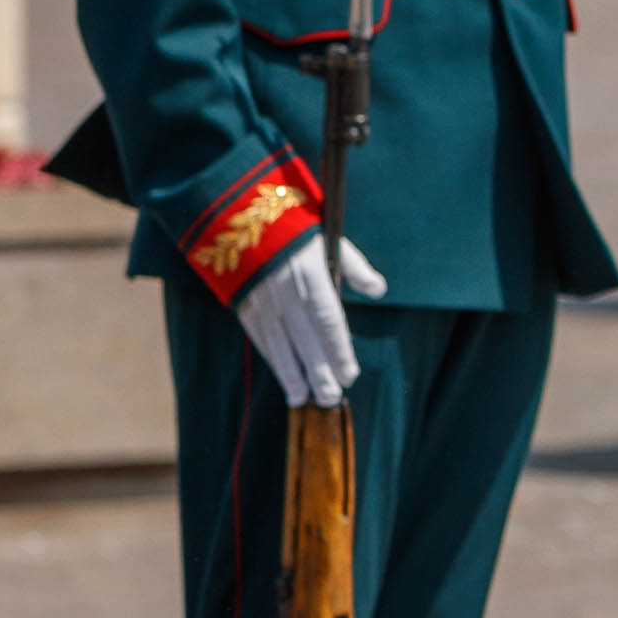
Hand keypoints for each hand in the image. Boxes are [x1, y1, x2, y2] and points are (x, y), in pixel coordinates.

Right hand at [231, 231, 387, 407]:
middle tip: (331, 399)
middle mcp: (287, 294)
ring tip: (303, 400)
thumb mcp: (329, 240)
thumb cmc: (295, 229)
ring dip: (292, 376)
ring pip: (280, 346)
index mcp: (311, 276)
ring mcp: (263, 302)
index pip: (329, 322)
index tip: (350, 375)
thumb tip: (378, 289)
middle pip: (306, 341)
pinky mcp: (245, 306)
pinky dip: (273, 361)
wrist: (239, 217)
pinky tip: (283, 378)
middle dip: (318, 373)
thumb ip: (354, 268)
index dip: (339, 351)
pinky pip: (261, 340)